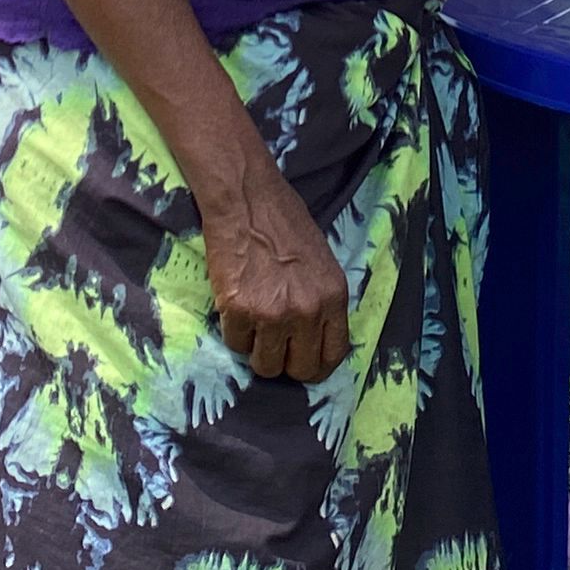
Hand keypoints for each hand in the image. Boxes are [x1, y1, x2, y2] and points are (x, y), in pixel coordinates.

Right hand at [199, 154, 351, 381]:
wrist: (246, 199)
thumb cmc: (284, 222)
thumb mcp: (322, 263)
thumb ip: (321, 302)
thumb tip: (314, 337)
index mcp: (334, 297)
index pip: (333, 355)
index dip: (317, 365)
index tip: (304, 362)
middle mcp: (307, 311)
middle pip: (301, 370)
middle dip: (288, 364)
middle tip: (275, 348)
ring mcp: (272, 313)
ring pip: (266, 365)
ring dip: (258, 352)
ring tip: (254, 326)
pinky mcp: (238, 310)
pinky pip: (236, 344)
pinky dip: (235, 333)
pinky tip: (235, 308)